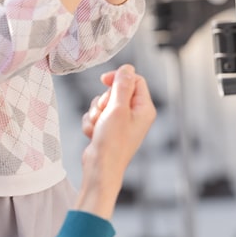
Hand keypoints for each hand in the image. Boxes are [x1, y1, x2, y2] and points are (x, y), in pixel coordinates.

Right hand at [75, 64, 156, 218]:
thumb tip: (127, 68)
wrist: (100, 169)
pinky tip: (94, 135)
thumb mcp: (117, 109)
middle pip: (116, 90)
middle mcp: (135, 114)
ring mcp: (121, 122)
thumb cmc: (112, 143)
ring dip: (95, 112)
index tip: (104, 80)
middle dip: (104, 100)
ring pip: (102, 102)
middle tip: (105, 113)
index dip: (118, 78)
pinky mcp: (108, 128)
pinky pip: (95, 115)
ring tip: (99, 127)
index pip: (134, 80)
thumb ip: (122, 86)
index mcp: (144, 108)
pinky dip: (91, 123)